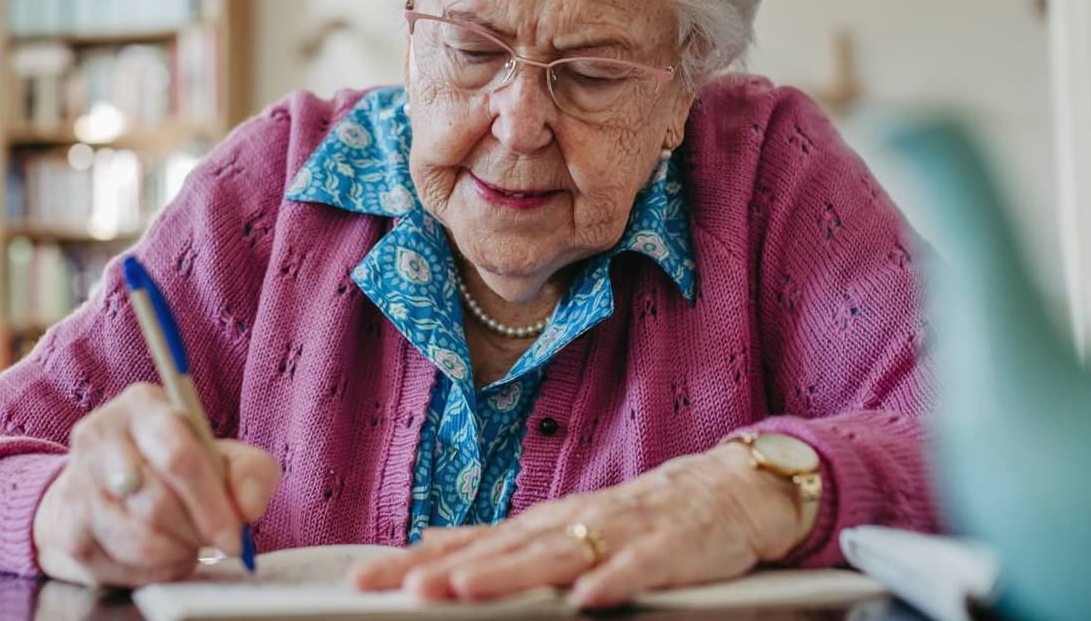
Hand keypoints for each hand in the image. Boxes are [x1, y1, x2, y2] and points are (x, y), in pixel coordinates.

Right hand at [33, 383, 281, 586]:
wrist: (112, 487)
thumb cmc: (180, 467)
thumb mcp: (226, 457)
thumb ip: (251, 474)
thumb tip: (248, 508)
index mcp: (143, 405)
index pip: (178, 457)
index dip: (212, 503)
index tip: (235, 535)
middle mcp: (100, 437)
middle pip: (157, 504)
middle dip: (196, 532)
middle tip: (213, 539)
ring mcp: (76, 484)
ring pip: (137, 540)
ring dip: (176, 552)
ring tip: (188, 541)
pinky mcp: (67, 530)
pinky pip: (120, 566)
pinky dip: (153, 570)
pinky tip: (162, 552)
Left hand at [351, 443, 801, 607]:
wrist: (727, 489)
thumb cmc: (638, 515)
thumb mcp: (561, 525)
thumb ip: (500, 538)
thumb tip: (431, 540)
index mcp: (542, 524)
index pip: (471, 545)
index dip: (417, 564)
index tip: (363, 583)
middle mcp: (571, 523)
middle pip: (504, 550)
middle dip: (451, 572)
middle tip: (402, 591)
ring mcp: (620, 532)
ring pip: (559, 555)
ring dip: (512, 574)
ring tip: (465, 591)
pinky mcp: (670, 548)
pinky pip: (642, 567)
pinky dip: (615, 580)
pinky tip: (588, 600)